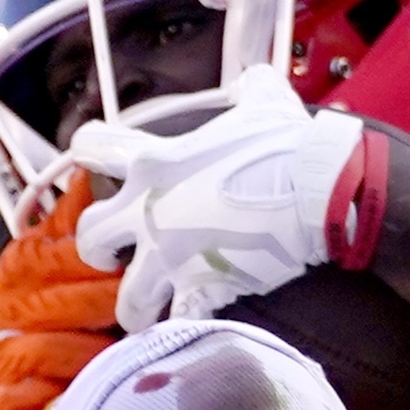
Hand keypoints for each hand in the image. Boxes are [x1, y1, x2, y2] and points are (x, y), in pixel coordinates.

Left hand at [64, 73, 387, 329]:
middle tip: (118, 250)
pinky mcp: (201, 290)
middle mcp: (148, 212)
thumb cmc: (290, 144)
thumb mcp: (265, 102)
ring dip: (136, 303)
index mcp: (154, 162)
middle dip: (99, 247)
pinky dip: (187, 325)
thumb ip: (248, 90)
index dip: (90, 153)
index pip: (92, 148)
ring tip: (149, 304)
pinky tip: (197, 320)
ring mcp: (171, 256)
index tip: (95, 162)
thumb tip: (253, 83)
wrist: (320, 190)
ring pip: (126, 298)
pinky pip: (180, 322)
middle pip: (89, 237)